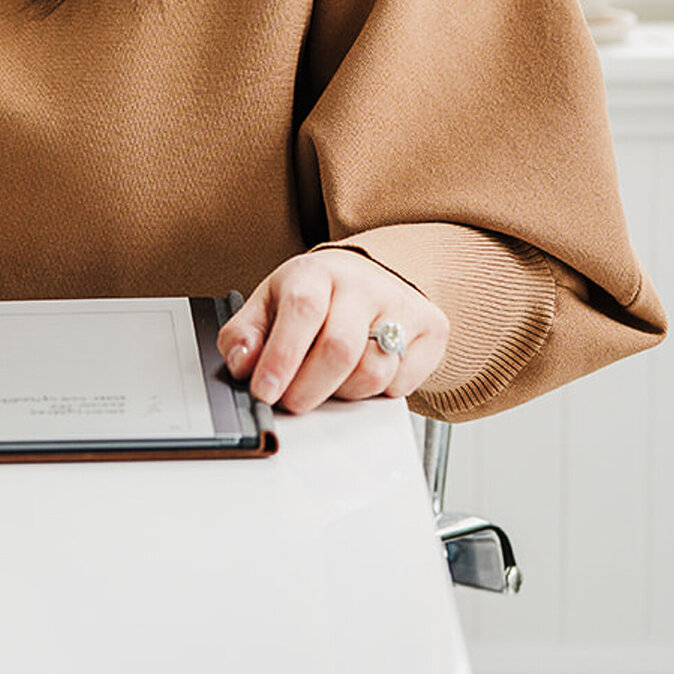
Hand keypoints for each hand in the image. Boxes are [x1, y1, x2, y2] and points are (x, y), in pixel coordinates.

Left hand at [216, 250, 448, 412]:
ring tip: (327, 381)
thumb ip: (245, 334)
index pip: (302, 312)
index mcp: (316, 272)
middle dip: (308, 388)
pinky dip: (377, 393)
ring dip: (342, 393)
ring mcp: (401, 305)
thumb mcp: (270, 304)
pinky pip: (402, 383)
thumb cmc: (316, 295)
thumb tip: (242, 364)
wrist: (372, 276)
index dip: (281, 357)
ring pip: (372, 373)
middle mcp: (362, 284)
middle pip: (340, 349)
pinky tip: (360, 373)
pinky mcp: (431, 329)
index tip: (265, 391)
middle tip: (292, 401)